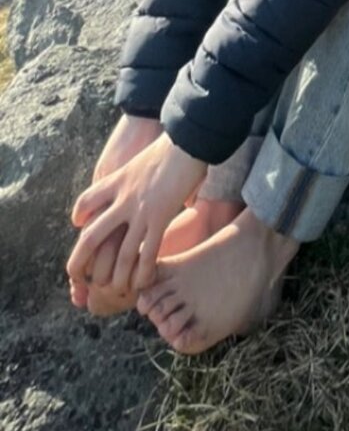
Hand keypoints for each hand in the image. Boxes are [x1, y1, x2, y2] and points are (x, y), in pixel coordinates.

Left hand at [68, 113, 162, 306]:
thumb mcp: (141, 159)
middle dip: (80, 263)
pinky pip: (147, 253)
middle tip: (80, 280)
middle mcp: (122, 199)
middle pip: (91, 237)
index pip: (85, 203)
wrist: (187, 141)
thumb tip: (141, 178)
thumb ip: (135, 174)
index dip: (79, 217)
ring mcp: (140, 210)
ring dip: (116, 277)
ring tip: (115, 290)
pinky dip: (143, 272)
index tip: (79, 226)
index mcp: (116, 181)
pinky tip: (142, 282)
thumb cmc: (171, 147)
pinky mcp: (160, 217)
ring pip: (120, 253)